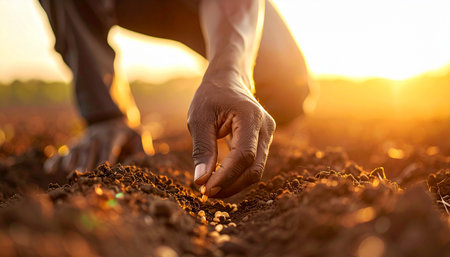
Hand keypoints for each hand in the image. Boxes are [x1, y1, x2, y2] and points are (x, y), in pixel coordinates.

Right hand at [44, 117, 146, 172]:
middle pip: (91, 150)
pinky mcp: (75, 144)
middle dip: (87, 161)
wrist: (112, 120)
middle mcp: (97, 137)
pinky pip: (64, 151)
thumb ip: (142, 148)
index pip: (110, 146)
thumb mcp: (138, 135)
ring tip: (68, 170)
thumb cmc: (128, 133)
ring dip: (72, 159)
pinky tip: (49, 170)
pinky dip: (56, 159)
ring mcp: (85, 140)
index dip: (107, 156)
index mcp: (114, 135)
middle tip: (83, 174)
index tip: (105, 167)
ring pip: (77, 150)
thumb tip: (146, 160)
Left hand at [187, 71, 275, 197]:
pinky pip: (253, 165)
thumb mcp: (199, 118)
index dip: (226, 176)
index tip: (205, 189)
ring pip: (255, 170)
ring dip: (233, 184)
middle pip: (254, 168)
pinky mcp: (263, 142)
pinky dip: (236, 176)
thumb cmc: (211, 96)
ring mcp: (268, 135)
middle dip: (231, 185)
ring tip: (210, 188)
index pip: (244, 155)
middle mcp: (266, 127)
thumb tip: (201, 182)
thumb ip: (202, 149)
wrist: (228, 80)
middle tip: (206, 194)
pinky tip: (218, 179)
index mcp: (251, 116)